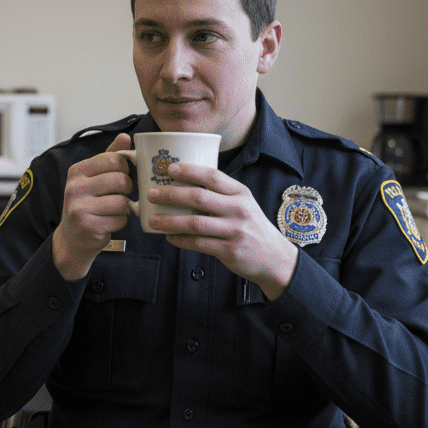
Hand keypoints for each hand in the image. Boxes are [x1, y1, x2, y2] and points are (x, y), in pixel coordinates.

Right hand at [51, 133, 133, 280]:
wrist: (72, 238)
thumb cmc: (86, 203)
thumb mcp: (93, 177)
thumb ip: (109, 157)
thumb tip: (126, 137)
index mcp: (77, 170)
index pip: (114, 160)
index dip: (125, 168)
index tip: (121, 175)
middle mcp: (75, 187)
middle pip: (121, 180)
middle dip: (127, 189)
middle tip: (120, 194)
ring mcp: (80, 207)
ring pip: (122, 201)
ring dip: (125, 207)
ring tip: (114, 209)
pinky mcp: (88, 225)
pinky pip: (120, 219)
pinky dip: (121, 221)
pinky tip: (110, 221)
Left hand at [147, 162, 297, 299]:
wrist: (275, 258)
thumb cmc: (252, 227)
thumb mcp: (243, 205)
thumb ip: (221, 195)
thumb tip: (184, 185)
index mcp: (241, 194)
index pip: (213, 177)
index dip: (189, 171)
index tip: (170, 168)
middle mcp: (239, 210)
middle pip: (199, 197)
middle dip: (171, 194)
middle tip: (152, 194)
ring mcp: (234, 231)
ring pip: (195, 223)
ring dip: (170, 221)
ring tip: (153, 220)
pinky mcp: (229, 251)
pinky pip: (198, 243)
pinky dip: (180, 240)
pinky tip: (169, 237)